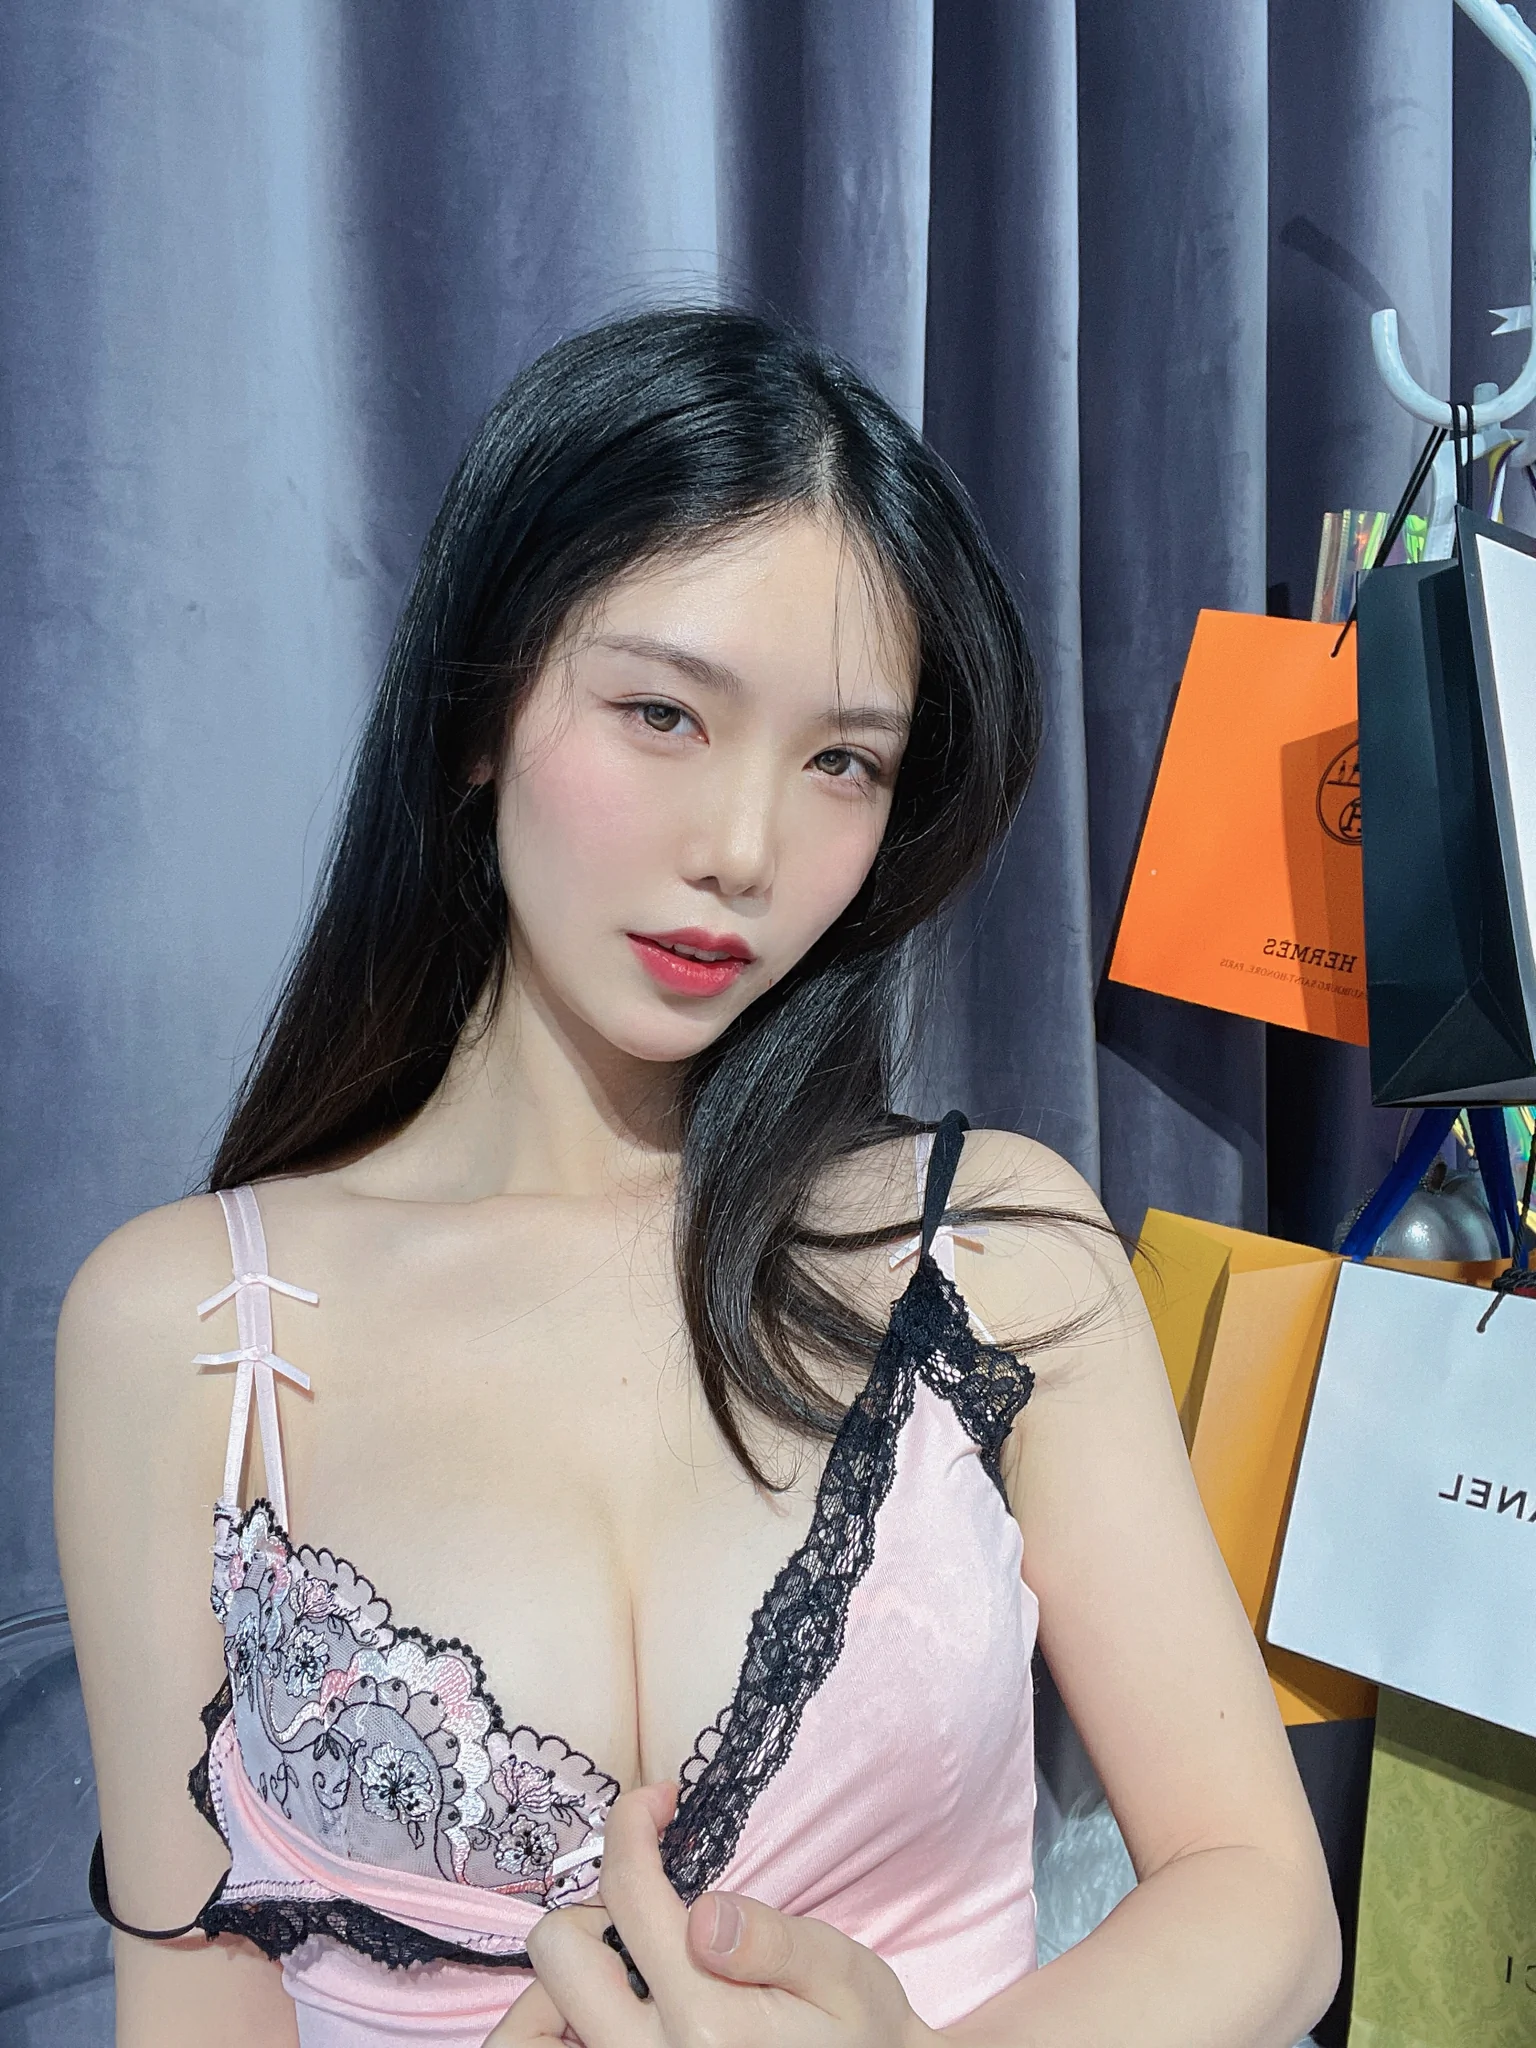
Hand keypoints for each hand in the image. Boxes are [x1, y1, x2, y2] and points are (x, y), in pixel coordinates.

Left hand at [489, 1782, 937, 2047]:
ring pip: (535, 2017)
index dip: (633, 1824)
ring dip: (568, 1969)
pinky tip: (605, 2002)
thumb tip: (704, 1912)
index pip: (629, 1891)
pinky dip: (558, 2022)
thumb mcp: (841, 1974)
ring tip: (623, 1956)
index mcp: (706, 2019)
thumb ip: (773, 1941)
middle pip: (559, 1949)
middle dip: (597, 1903)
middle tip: (650, 1905)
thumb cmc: (859, 2031)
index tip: (660, 1800)